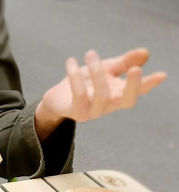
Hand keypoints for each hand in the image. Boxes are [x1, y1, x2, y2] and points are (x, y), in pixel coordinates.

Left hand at [35, 48, 166, 140]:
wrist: (58, 98)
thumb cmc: (84, 83)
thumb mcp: (104, 70)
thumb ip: (123, 63)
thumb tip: (145, 53)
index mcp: (117, 95)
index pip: (136, 92)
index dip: (148, 85)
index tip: (161, 75)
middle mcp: (107, 106)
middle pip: (125, 100)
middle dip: (132, 86)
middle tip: (134, 67)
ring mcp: (92, 112)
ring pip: (102, 96)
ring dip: (98, 72)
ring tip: (90, 53)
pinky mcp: (76, 112)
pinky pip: (79, 95)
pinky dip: (75, 76)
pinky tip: (71, 62)